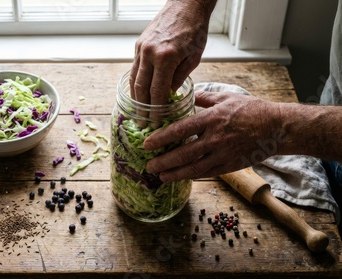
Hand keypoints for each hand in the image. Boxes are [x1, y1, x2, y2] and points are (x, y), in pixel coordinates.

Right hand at [130, 0, 215, 120]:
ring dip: (135, 98)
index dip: (156, 110)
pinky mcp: (138, 45)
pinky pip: (135, 69)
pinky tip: (138, 94)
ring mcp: (141, 48)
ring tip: (138, 113)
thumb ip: (179, 78)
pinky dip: (136, 83)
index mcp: (166, 58)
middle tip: (142, 123)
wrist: (186, 5)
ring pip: (134, 79)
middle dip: (142, 109)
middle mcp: (150, 53)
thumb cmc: (194, 30)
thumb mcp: (193, 57)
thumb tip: (168, 96)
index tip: (156, 122)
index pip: (157, 91)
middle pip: (141, 88)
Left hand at [143, 91, 281, 180]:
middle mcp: (215, 138)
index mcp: (212, 119)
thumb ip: (204, 97)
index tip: (147, 144)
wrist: (278, 128)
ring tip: (161, 177)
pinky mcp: (231, 165)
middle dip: (163, 162)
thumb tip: (187, 94)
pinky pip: (208, 173)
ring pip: (194, 168)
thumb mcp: (226, 97)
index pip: (180, 130)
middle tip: (149, 166)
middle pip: (183, 153)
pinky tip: (182, 177)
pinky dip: (193, 176)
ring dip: (175, 174)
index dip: (161, 138)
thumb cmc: (252, 110)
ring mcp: (223, 154)